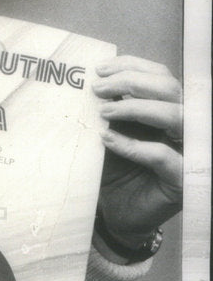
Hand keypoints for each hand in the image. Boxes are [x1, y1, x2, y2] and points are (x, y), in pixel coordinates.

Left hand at [93, 56, 182, 240]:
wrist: (115, 215)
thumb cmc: (114, 172)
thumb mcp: (108, 134)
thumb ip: (108, 110)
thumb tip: (93, 82)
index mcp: (166, 111)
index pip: (160, 77)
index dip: (133, 66)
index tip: (100, 69)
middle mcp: (181, 128)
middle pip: (170, 88)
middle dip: (131, 81)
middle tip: (97, 88)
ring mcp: (186, 152)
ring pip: (174, 115)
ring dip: (135, 107)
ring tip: (102, 111)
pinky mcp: (180, 179)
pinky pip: (163, 155)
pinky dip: (133, 145)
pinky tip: (107, 139)